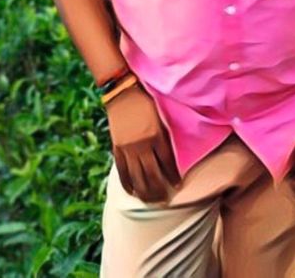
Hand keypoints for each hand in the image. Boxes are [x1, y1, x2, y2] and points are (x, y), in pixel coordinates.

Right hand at [106, 83, 181, 202]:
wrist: (122, 93)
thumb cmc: (145, 102)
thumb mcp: (159, 117)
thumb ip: (164, 137)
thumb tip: (169, 157)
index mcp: (156, 135)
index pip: (167, 163)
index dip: (173, 176)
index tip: (177, 185)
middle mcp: (143, 145)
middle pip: (153, 175)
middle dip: (159, 190)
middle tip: (164, 200)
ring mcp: (128, 148)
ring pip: (138, 177)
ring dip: (145, 192)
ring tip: (150, 201)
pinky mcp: (117, 148)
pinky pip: (122, 171)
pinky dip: (127, 183)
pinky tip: (132, 192)